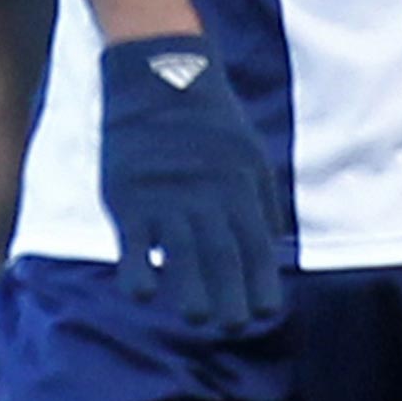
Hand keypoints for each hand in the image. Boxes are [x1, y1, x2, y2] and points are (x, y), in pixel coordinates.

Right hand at [100, 35, 283, 328]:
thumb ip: (262, 199)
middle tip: (233, 326)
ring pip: (181, 253)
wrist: (159, 74)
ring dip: (190, 290)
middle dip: (231, 297)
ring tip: (197, 317)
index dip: (262, 282)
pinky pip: (133, 241)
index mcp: (239, 185)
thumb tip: (273, 246)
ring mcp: (166, 196)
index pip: (256, 245)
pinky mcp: (128, 195)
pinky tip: (143, 293)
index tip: (265, 313)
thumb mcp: (248, 152)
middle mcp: (206, 194)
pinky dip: (138, 269)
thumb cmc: (208, 120)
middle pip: (222, 256)